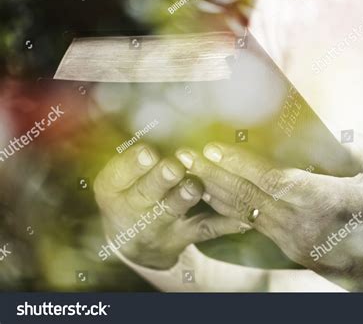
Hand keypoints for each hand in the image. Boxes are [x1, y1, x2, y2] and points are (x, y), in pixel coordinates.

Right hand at [94, 144, 246, 269]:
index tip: (148, 153)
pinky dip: (224, 223)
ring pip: (173, 209)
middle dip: (161, 180)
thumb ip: (134, 159)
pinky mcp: (184, 236)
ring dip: (185, 197)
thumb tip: (160, 129)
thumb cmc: (129, 195)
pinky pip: (205, 229)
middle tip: (173, 168)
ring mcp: (159, 225)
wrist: (132, 243)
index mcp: (113, 189)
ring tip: (195, 186)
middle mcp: (134, 209)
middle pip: (146, 193)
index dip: (133, 164)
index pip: (118, 174)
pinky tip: (241, 217)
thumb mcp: (118, 179)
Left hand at [175, 136, 362, 290]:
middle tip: (184, 155)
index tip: (212, 148)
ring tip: (188, 171)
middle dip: (213, 174)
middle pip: (247, 195)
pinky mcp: (285, 245)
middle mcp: (298, 220)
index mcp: (321, 200)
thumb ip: (359, 149)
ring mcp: (288, 236)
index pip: (270, 180)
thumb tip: (337, 132)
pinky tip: (211, 194)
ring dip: (214, 190)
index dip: (238, 164)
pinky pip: (250, 222)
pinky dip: (227, 207)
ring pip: (243, 210)